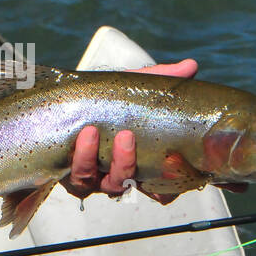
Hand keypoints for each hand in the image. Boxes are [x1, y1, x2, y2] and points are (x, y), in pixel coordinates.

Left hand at [63, 59, 199, 202]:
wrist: (72, 98)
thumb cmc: (109, 99)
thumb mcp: (134, 87)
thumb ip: (162, 79)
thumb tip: (191, 66)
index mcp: (136, 163)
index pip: (158, 189)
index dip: (165, 189)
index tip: (170, 171)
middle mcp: (112, 174)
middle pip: (122, 184)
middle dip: (125, 164)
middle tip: (126, 137)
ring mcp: (87, 175)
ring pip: (90, 181)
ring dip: (91, 158)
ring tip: (91, 132)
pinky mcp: (64, 170)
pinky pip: (71, 175)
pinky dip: (77, 155)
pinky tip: (81, 135)